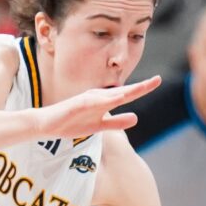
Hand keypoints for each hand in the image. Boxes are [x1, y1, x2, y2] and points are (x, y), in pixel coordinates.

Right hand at [36, 75, 159, 140]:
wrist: (47, 124)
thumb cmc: (71, 123)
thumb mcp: (99, 126)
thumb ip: (116, 122)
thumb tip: (136, 117)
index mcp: (103, 101)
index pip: (127, 94)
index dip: (142, 88)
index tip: (157, 81)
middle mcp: (98, 97)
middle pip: (123, 92)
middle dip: (141, 86)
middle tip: (158, 79)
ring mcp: (87, 100)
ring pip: (111, 95)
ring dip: (127, 91)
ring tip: (144, 87)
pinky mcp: (77, 105)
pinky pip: (93, 102)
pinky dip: (105, 100)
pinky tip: (117, 99)